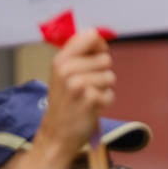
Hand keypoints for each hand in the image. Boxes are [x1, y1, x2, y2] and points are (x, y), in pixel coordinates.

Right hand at [38, 29, 115, 162]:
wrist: (57, 133)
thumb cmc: (64, 102)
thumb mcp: (62, 73)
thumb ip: (78, 54)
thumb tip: (97, 35)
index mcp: (60, 59)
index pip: (91, 36)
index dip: (99, 46)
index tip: (96, 56)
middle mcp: (66, 70)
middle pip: (105, 59)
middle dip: (102, 73)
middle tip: (87, 86)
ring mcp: (77, 85)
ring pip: (110, 77)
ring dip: (104, 89)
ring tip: (88, 97)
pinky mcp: (89, 100)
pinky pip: (110, 94)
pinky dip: (105, 102)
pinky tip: (91, 107)